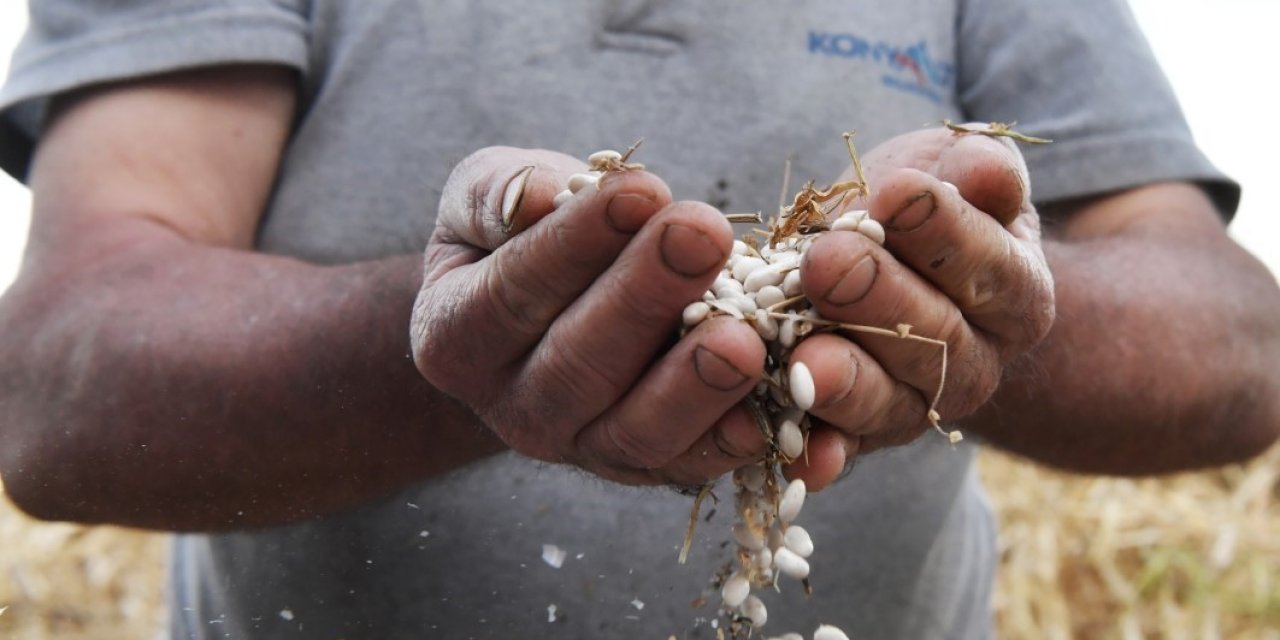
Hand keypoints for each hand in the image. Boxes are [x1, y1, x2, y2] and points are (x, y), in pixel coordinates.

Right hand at [410, 147, 767, 485]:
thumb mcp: (486, 198)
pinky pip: (687, 465)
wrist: (551, 309)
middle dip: (646, 296)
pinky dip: (731, 442)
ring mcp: (579, 448)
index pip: (513, 290)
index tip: (640, 189)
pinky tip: (772, 408)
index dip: (576, 242)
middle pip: (577, 364)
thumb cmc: (519, 236)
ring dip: (693, 384)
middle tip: (702, 233)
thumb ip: (499, 193)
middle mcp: (511, 408)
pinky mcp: (644, 468)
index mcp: (454, 336)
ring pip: (634, 430)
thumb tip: (538, 197)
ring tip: (743, 335)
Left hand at [786, 125, 1055, 488]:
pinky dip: (816, 454)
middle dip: (878, 298)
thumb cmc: (924, 204)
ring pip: (886, 403)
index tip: (898, 191)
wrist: (885, 264)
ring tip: (805, 361)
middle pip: (934, 340)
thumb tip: (986, 170)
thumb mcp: (953, 172)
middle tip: (830, 261)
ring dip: (845, 384)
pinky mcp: (857, 436)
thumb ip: (975, 171)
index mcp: (1015, 294)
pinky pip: (838, 448)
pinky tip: (798, 457)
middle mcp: (975, 365)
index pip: (987, 265)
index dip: (944, 231)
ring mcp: (914, 407)